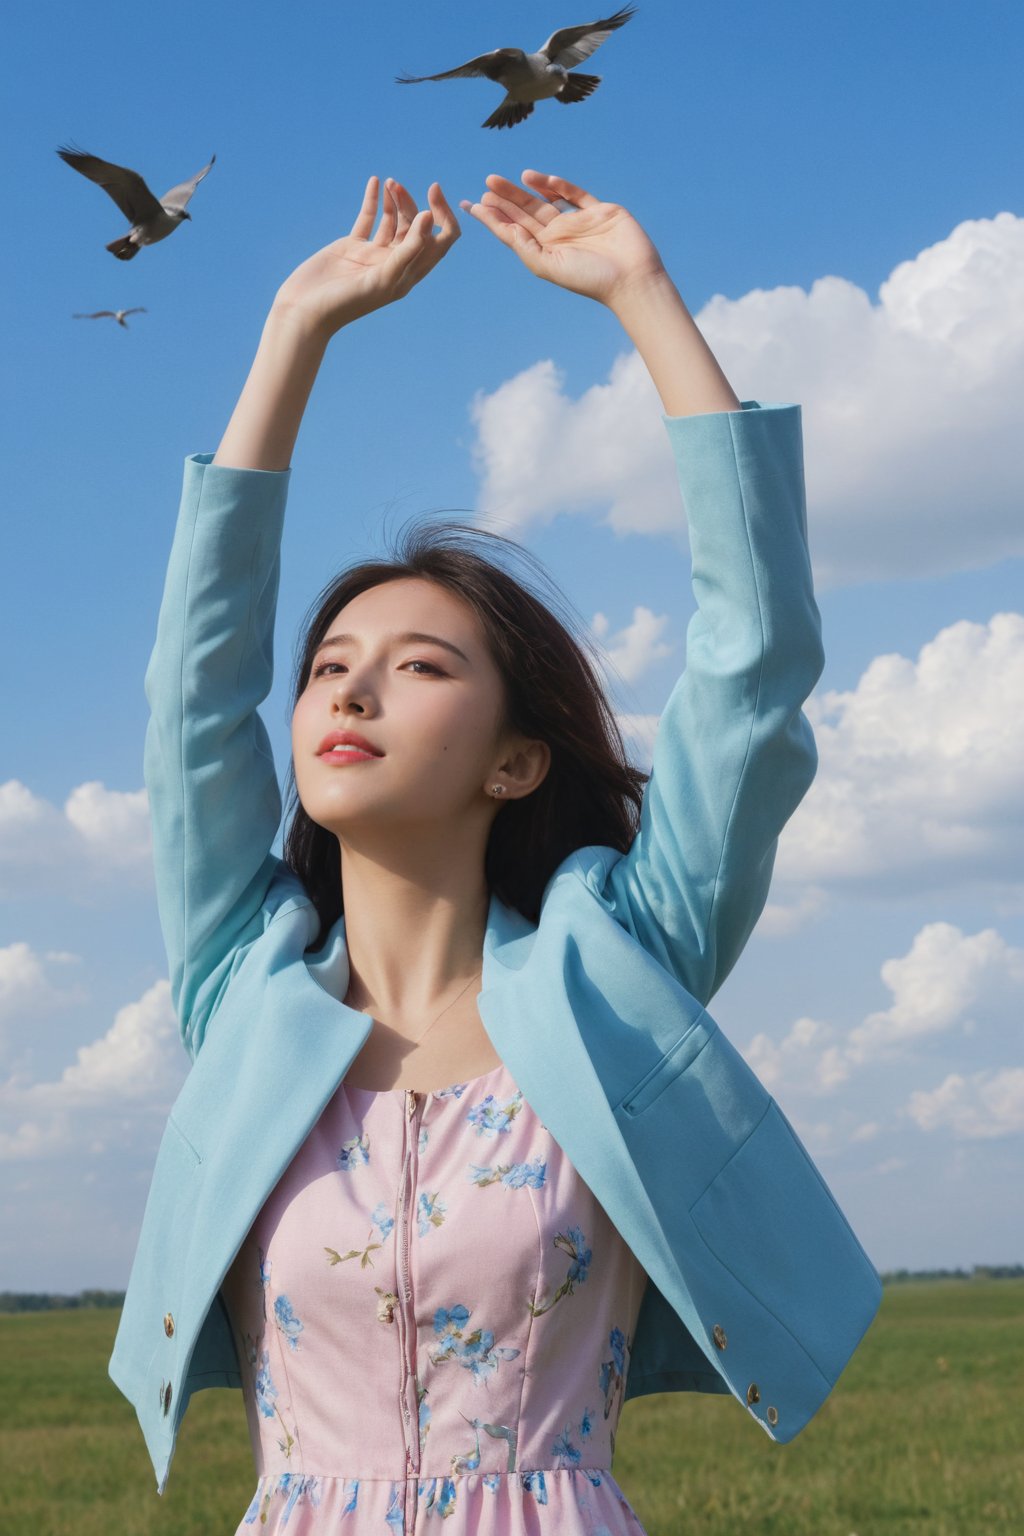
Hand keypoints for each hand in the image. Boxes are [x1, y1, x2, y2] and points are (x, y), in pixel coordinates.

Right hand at [272, 176, 459, 337]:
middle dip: (411, 203)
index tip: (431, 191)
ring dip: (394, 199)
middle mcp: (395, 263)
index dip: (442, 215)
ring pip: (393, 220)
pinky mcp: (353, 246)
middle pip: (416, 227)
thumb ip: (408, 250)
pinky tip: (374, 181)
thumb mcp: (383, 277)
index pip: (440, 242)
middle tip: (397, 186)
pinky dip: (373, 200)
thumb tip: (429, 216)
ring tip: (389, 183)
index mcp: (409, 274)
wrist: (307, 309)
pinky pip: (368, 219)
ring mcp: (374, 254)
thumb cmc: (347, 302)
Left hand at [460, 171, 665, 308]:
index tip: (473, 205)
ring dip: (527, 189)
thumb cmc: (590, 279)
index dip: (493, 218)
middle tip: (487, 183)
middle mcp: (559, 236)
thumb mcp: (550, 267)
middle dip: (506, 199)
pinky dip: (560, 185)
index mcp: (545, 251)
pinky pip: (576, 194)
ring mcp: (578, 221)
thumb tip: (503, 229)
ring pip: (547, 200)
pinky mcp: (599, 210)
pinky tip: (542, 179)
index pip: (514, 231)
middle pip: (526, 212)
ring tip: (508, 178)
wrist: (631, 278)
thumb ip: (525, 248)